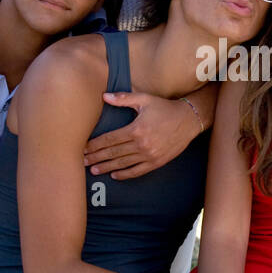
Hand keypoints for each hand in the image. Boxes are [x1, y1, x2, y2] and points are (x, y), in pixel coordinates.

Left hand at [83, 92, 202, 179]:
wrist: (189, 120)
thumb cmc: (165, 108)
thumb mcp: (145, 99)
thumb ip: (124, 99)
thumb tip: (104, 96)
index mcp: (136, 129)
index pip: (110, 139)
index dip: (95, 145)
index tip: (83, 148)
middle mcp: (142, 144)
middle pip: (113, 153)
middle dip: (96, 158)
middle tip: (82, 162)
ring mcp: (149, 155)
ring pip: (123, 164)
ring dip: (107, 168)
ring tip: (94, 170)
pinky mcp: (157, 162)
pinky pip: (137, 171)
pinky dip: (125, 174)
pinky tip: (115, 175)